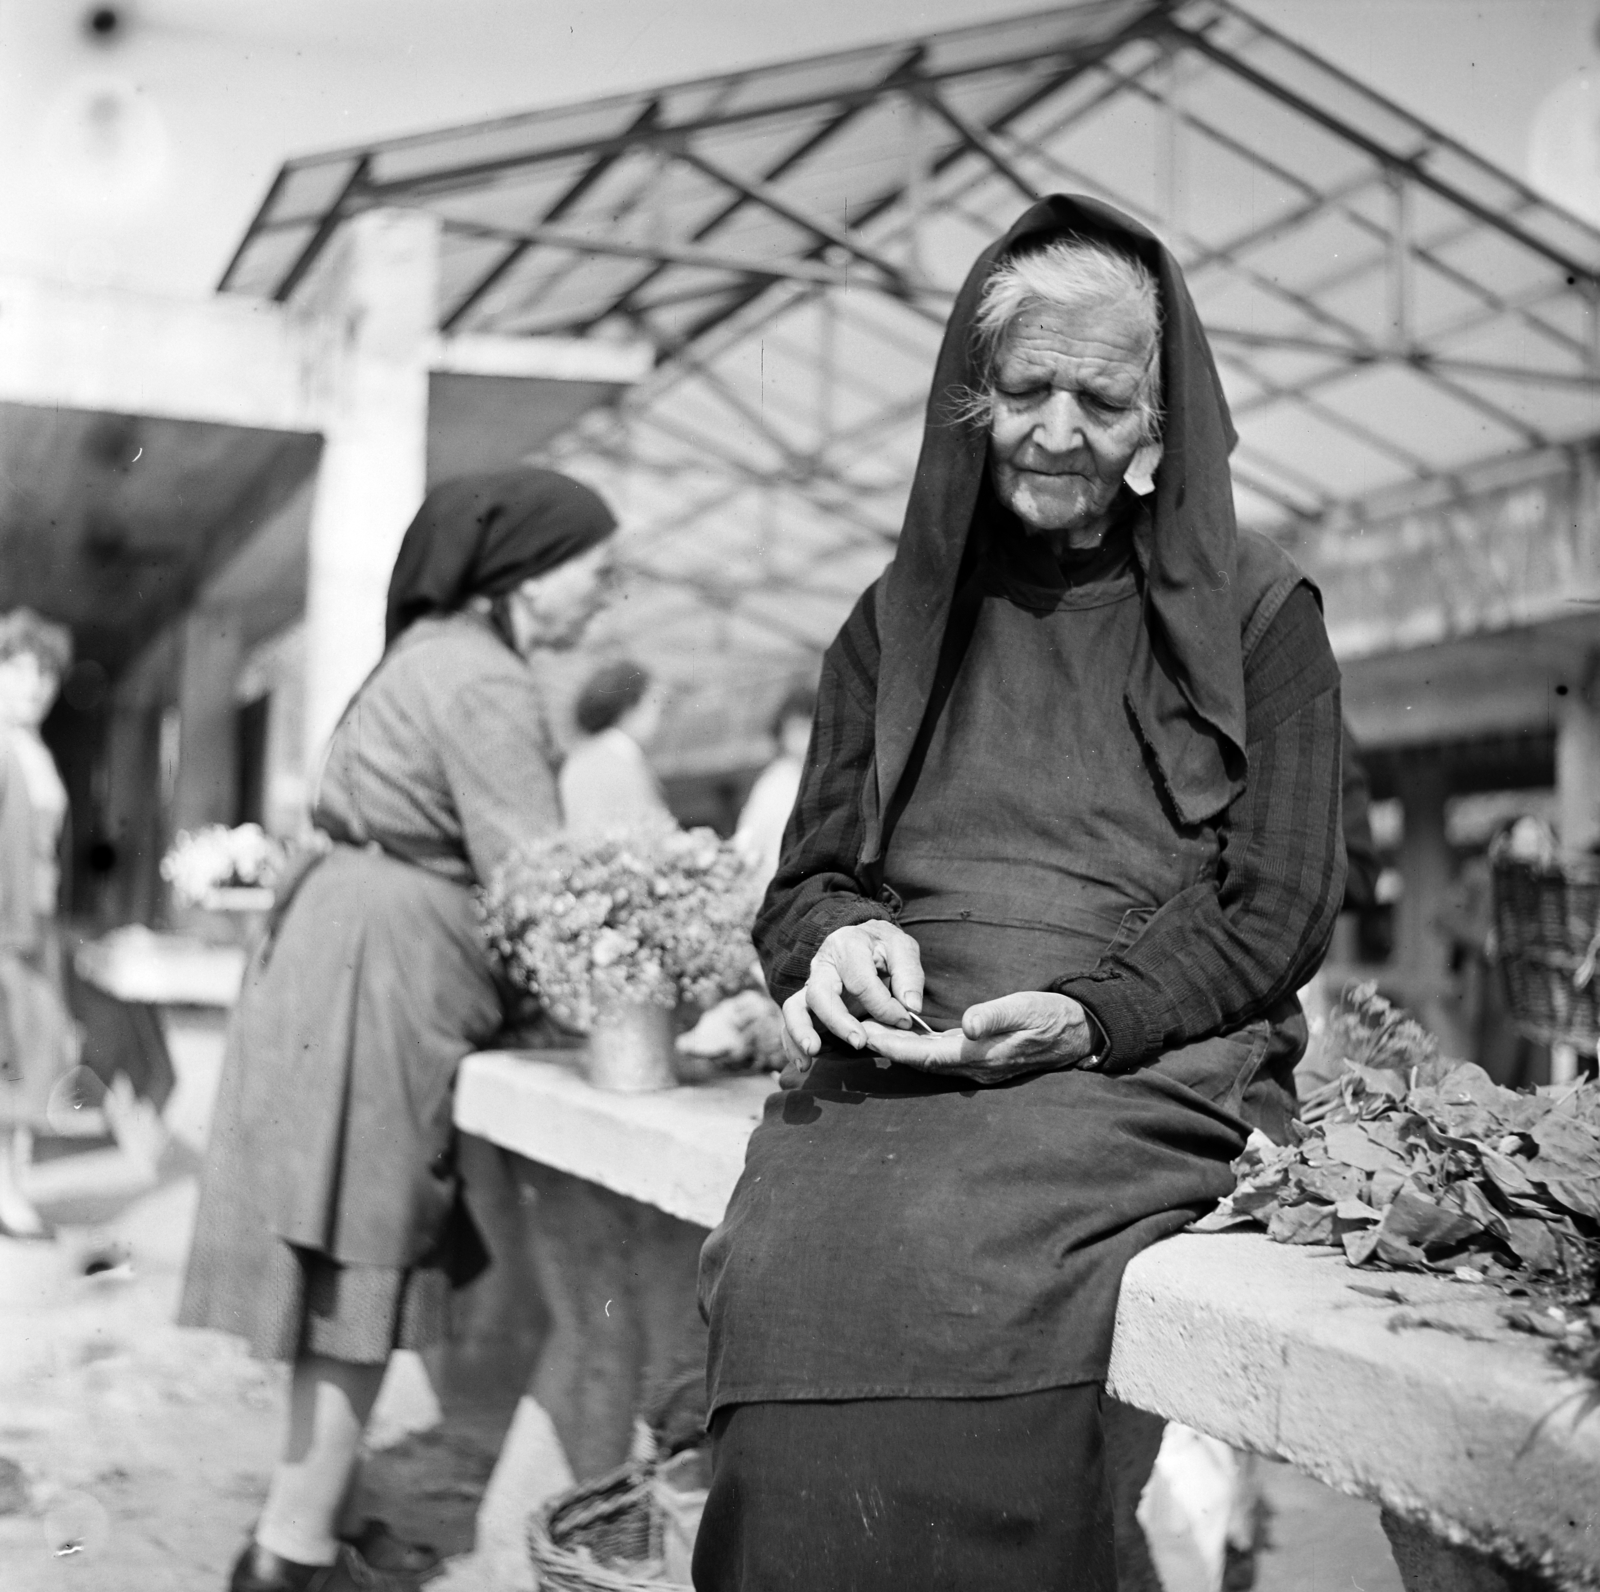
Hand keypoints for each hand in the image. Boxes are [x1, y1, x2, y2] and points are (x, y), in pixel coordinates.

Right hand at [781, 921, 925, 1070]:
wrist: (864, 940)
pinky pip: (790, 1024)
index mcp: (847, 946)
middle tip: (859, 1042)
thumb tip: (911, 1007)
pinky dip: (792, 1045)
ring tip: (813, 1053)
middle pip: (819, 994)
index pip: (861, 982)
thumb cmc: (884, 947)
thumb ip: (909, 975)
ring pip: (794, 1008)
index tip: (905, 1021)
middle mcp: (822, 965)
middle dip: (838, 1021)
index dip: (884, 1007)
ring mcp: (810, 985)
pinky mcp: (806, 1005)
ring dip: (802, 1032)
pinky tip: (803, 1064)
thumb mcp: (903, 948)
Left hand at [859, 990, 1094, 1083]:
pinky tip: (906, 1037)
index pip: (927, 1055)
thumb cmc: (1052, 1017)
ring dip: (900, 1049)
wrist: (1078, 1032)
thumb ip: (995, 1016)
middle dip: (888, 1049)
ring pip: (930, 1061)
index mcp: (980, 1054)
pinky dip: (919, 1048)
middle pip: (922, 1062)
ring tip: (872, 1033)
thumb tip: (967, 1024)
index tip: (868, 1037)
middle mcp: (974, 1065)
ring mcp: (977, 1064)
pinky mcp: (980, 1057)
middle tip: (856, 1032)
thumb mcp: (1027, 1008)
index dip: (895, 1048)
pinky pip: (942, 1056)